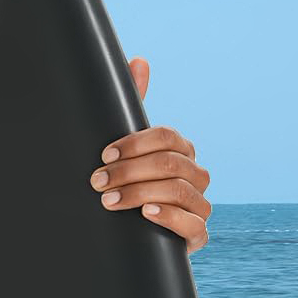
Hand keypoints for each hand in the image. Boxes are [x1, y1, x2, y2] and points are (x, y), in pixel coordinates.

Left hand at [88, 58, 211, 250]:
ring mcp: (199, 207)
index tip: (105, 155)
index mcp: (181, 152)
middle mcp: (196, 176)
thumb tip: (139, 60)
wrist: (124, 236)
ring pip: (180, 191)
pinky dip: (170, 217)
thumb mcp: (124, 151)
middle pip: (171, 164)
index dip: (135, 144)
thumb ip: (131, 107)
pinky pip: (193, 225)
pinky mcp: (196, 237)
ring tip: (109, 200)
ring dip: (140, 193)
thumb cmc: (125, 186)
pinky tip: (146, 213)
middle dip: (130, 171)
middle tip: (97, 181)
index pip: (168, 138)